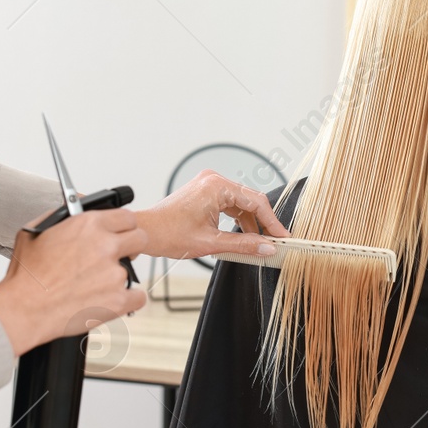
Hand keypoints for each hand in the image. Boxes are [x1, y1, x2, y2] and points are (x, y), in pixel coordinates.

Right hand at [0, 208, 147, 355]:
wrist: (23, 309)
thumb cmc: (26, 274)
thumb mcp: (36, 231)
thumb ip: (62, 219)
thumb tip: (74, 215)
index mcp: (89, 225)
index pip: (127, 217)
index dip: (123, 226)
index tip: (120, 233)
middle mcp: (106, 245)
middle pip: (140, 238)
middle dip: (130, 247)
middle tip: (117, 256)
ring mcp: (114, 274)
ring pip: (131, 271)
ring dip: (117, 277)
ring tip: (94, 286)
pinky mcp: (118, 300)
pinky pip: (138, 297)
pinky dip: (127, 300)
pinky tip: (109, 300)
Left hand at [135, 169, 289, 260]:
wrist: (144, 232)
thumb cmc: (168, 234)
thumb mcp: (211, 243)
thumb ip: (244, 245)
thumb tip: (267, 247)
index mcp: (216, 186)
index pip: (256, 202)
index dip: (272, 221)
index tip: (282, 237)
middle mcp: (213, 180)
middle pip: (250, 200)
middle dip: (262, 223)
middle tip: (273, 242)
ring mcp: (208, 184)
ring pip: (240, 203)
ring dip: (249, 223)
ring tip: (257, 243)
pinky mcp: (204, 191)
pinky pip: (229, 203)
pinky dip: (237, 219)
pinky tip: (242, 235)